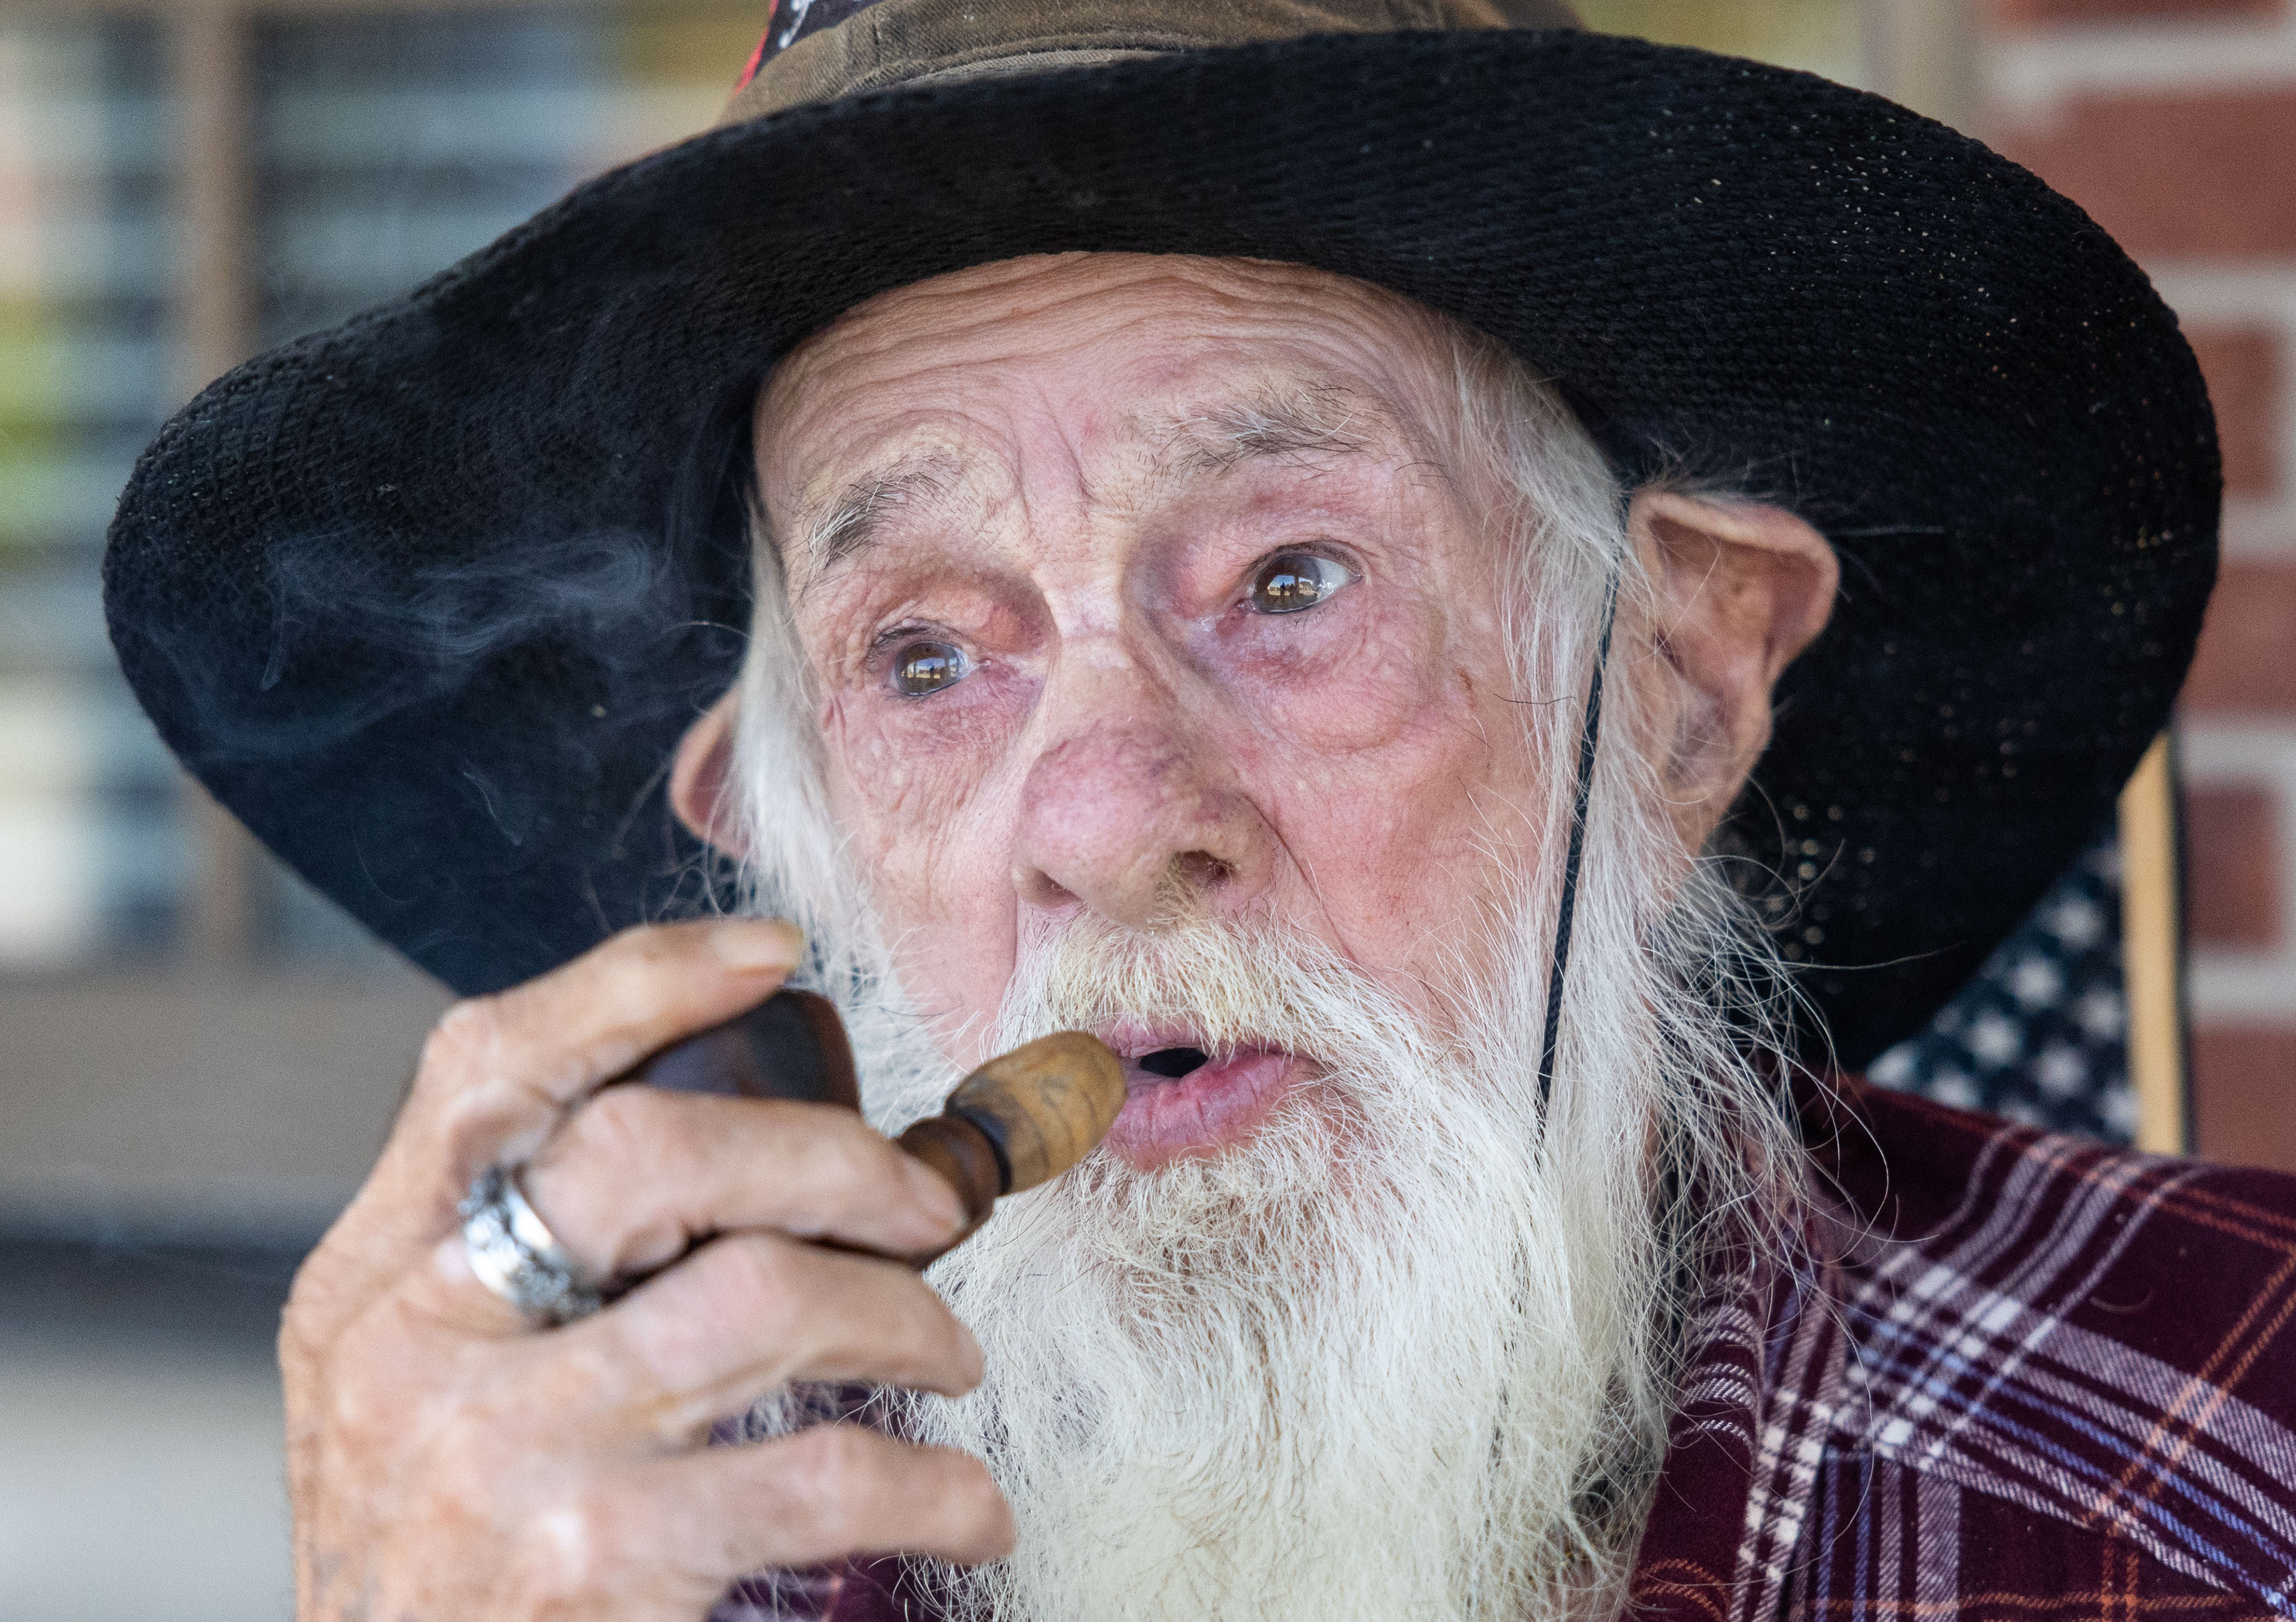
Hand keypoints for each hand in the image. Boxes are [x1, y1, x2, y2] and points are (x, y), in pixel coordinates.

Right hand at [279, 919, 1012, 1620]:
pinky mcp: (592, 1565)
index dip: (637, 982)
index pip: (487, 1063)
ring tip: (949, 1358)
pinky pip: (820, 1471)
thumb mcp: (423, 1390)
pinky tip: (961, 1502)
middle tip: (926, 1207)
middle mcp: (416, 1346)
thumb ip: (522, 1268)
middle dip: (832, 1157)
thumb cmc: (451, 1556)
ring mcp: (500, 1456)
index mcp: (376, 1276)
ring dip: (907, 1318)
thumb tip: (743, 1156)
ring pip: (764, 1294)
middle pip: (651, 1150)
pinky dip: (933, 1482)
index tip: (770, 955)